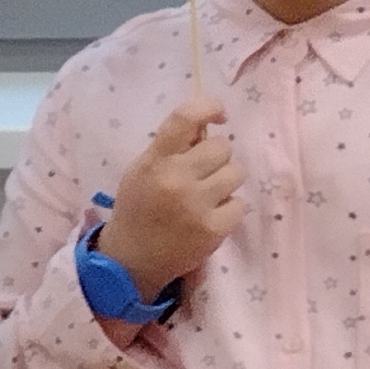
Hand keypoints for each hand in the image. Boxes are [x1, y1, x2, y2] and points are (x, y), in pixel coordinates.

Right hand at [99, 97, 243, 298]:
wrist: (131, 261)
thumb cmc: (138, 210)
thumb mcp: (142, 171)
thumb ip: (170, 148)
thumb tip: (206, 127)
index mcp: (155, 161)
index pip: (185, 118)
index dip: (209, 107)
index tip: (219, 114)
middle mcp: (176, 179)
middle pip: (222, 146)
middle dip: (216, 157)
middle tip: (203, 173)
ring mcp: (196, 206)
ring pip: (236, 173)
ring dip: (225, 182)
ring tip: (207, 196)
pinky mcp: (213, 229)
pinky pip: (239, 203)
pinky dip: (228, 209)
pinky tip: (209, 217)